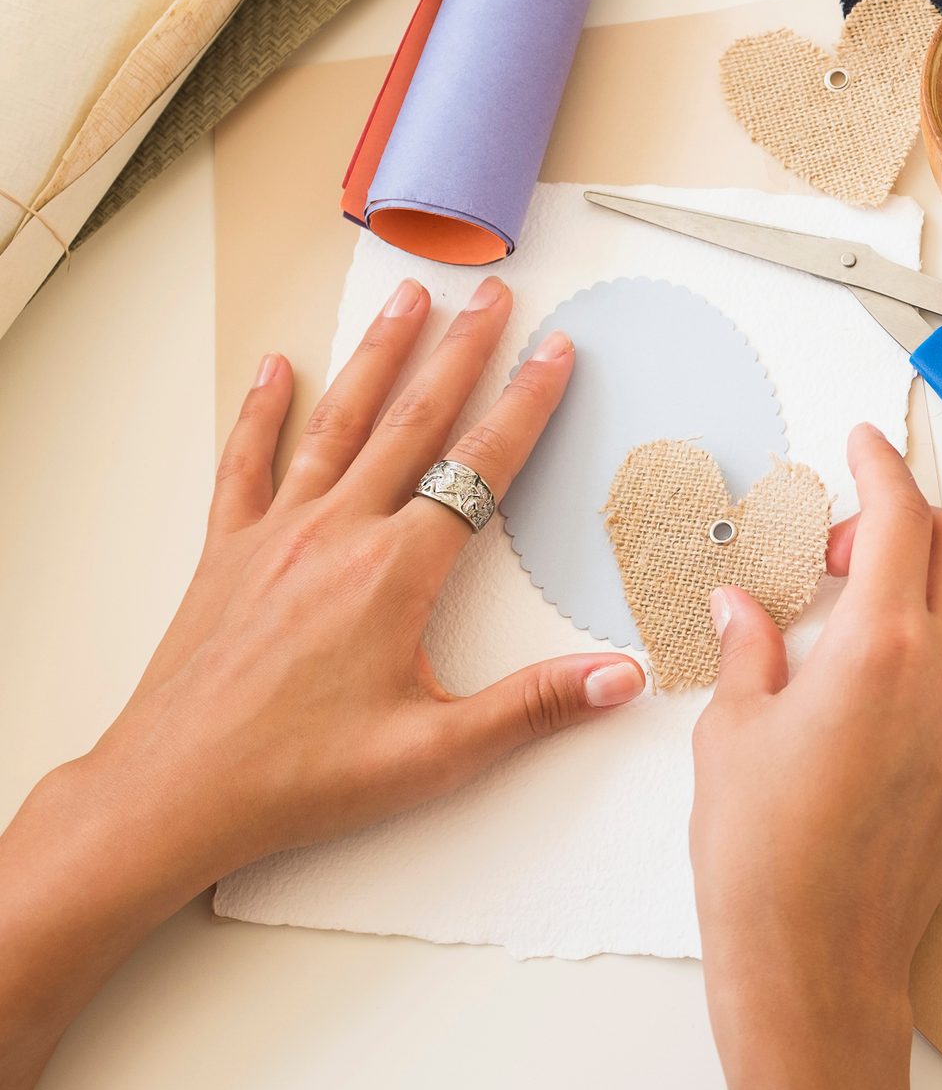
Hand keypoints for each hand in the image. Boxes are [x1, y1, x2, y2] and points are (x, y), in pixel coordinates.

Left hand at [0, 276, 644, 1089]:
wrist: (173, 792)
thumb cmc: (297, 777)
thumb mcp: (435, 755)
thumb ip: (534, 707)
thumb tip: (622, 678)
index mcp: (395, 573)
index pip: (480, 468)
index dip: (526, 405)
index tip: (555, 353)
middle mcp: (337, 534)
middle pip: (413, 420)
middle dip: (462, 352)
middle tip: (493, 297)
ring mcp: (276, 535)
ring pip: (338, 423)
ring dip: (377, 356)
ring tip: (407, 299)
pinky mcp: (227, 553)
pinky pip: (246, 463)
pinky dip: (261, 411)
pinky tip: (275, 369)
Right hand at [691, 425, 941, 1089]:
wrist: (814, 952)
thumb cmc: (767, 857)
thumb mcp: (731, 731)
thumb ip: (748, 651)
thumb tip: (741, 609)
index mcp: (879, 645)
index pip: (899, 515)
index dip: (880, 464)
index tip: (864, 447)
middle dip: (913, 514)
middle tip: (853, 544)